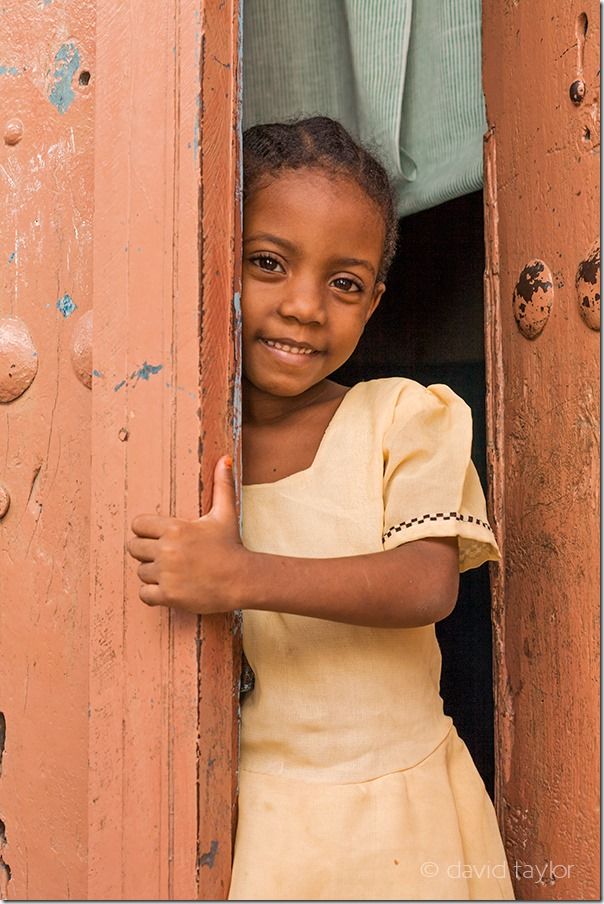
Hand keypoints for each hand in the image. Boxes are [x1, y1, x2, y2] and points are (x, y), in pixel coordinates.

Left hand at [127, 455, 245, 613]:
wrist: (242, 580)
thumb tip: (226, 459)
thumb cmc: (231, 545)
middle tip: (165, 556)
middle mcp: (167, 550)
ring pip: (140, 572)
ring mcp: (166, 574)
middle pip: (133, 548)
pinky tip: (169, 588)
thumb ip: (222, 485)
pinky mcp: (168, 595)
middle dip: (146, 552)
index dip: (146, 531)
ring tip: (172, 572)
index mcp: (175, 528)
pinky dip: (153, 594)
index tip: (159, 537)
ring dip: (152, 573)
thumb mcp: (225, 514)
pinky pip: (144, 594)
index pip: (138, 525)